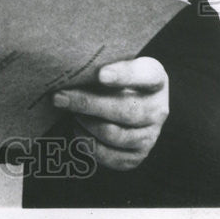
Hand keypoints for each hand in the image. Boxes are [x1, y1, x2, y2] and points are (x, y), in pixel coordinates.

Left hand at [52, 57, 168, 171]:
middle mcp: (158, 109)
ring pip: (114, 134)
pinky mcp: (137, 155)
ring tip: (71, 112)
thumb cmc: (113, 77)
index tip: (101, 75)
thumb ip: (100, 63)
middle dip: (88, 104)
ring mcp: (150, 135)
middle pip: (125, 110)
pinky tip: (78, 128)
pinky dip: (88, 143)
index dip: (124, 76)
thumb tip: (70, 68)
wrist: (124, 100)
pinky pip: (109, 156)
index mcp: (155, 77)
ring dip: (86, 123)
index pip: (146, 75)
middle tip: (60, 97)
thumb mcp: (113, 62)